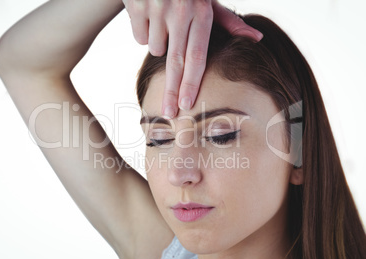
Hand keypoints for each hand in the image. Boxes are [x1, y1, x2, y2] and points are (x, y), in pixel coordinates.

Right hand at [123, 0, 262, 117]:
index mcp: (201, 12)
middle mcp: (180, 11)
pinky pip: (138, 36)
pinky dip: (143, 32)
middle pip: (175, 62)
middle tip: (168, 114)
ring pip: (154, 48)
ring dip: (158, 44)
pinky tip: (149, 15)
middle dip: (171, 92)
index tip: (187, 105)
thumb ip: (228, 21)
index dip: (192, 83)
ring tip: (163, 24)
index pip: (197, 56)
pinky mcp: (136, 6)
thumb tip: (256, 39)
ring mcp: (157, 8)